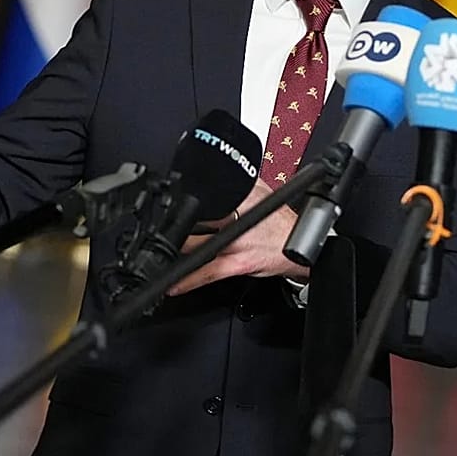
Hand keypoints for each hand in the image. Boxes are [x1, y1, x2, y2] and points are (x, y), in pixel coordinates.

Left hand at [168, 178, 308, 294]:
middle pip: (196, 219)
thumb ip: (239, 183)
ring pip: (196, 245)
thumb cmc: (280, 221)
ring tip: (160, 253)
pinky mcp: (239, 264)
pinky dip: (187, 280)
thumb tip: (218, 171)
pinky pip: (208, 272)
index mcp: (243, 197)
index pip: (208, 194)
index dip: (185, 198)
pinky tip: (174, 284)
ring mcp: (237, 242)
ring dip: (175, 251)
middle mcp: (238, 218)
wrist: (298, 246)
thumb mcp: (262, 191)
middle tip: (158, 231)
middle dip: (176, 226)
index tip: (169, 202)